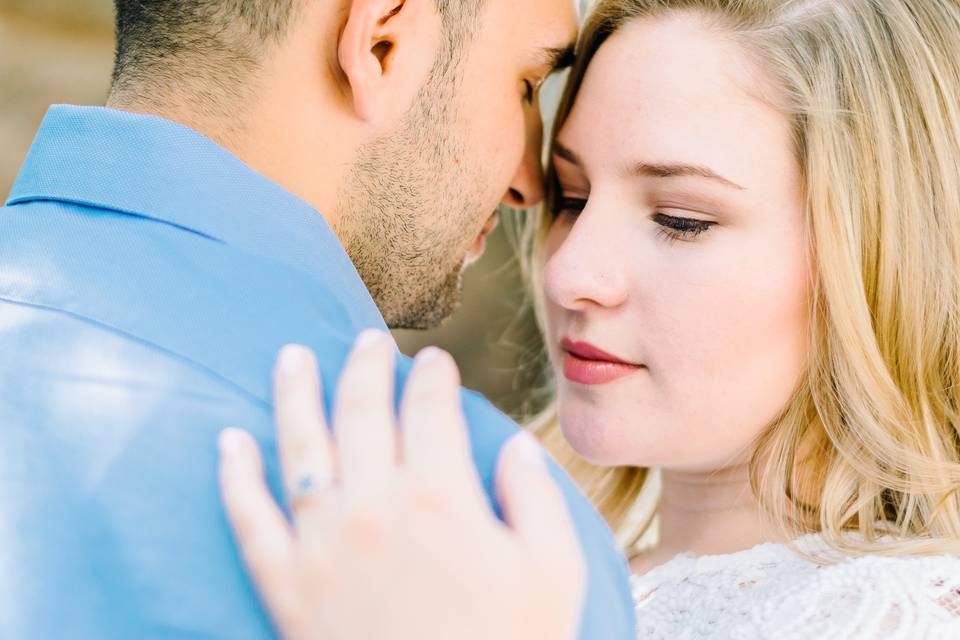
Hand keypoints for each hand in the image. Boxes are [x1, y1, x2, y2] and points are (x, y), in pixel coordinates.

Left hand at [217, 330, 585, 639]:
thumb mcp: (553, 575)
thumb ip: (537, 501)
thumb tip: (516, 448)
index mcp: (441, 498)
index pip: (430, 410)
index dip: (432, 378)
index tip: (434, 362)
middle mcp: (373, 507)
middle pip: (363, 413)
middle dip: (366, 368)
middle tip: (367, 342)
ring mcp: (322, 545)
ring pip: (300, 447)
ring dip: (295, 394)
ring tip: (292, 356)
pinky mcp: (286, 586)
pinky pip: (249, 520)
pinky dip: (235, 477)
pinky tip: (227, 443)